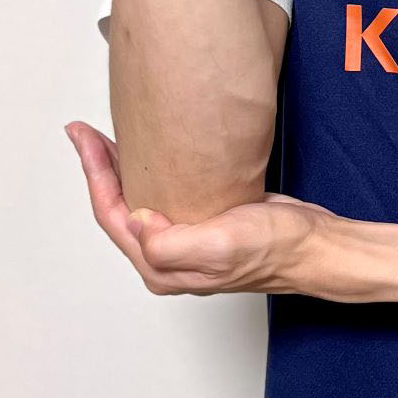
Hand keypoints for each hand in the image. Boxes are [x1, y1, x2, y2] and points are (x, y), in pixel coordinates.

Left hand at [63, 120, 332, 296]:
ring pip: (136, 201)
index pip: (112, 215)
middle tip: (84, 131)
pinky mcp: (199, 225)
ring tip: (105, 138)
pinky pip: (160, 196)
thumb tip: (138, 220)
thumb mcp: (221, 245)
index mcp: (161, 267)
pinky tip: (148, 154)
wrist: (313, 244)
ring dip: (118, 169)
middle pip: (117, 208)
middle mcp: (166, 257)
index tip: (83, 137)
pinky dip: (146, 171)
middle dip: (98, 168)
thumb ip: (171, 243)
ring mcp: (182, 242)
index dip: (93, 173)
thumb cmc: (276, 247)